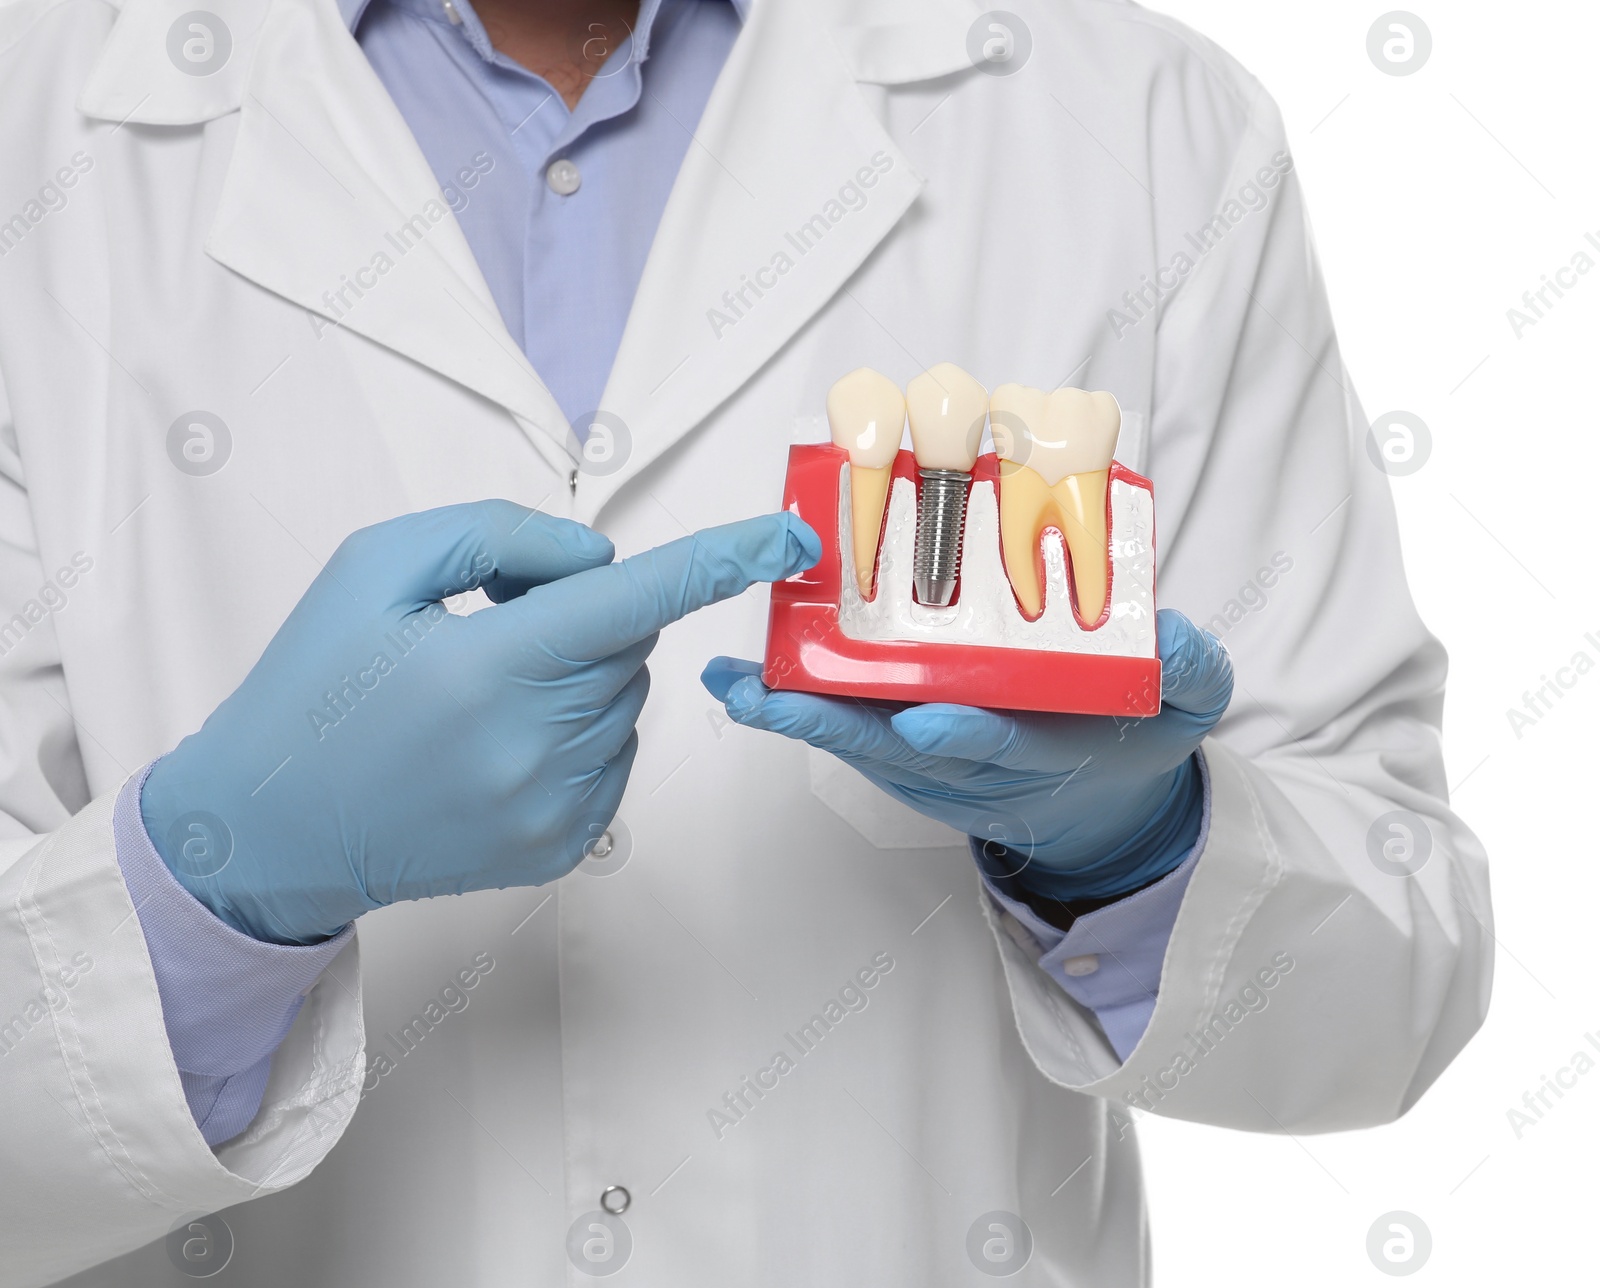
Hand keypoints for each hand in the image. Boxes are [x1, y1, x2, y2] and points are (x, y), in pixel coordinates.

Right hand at [142, 502, 819, 943]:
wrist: (269, 829)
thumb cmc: (315, 687)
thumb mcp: (376, 568)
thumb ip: (498, 536)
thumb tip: (599, 559)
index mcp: (489, 667)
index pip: (634, 599)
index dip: (721, 559)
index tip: (788, 538)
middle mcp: (536, 746)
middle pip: (628, 644)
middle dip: (580, 618)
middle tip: (492, 632)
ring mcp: (555, 807)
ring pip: (627, 700)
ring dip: (580, 677)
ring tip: (481, 696)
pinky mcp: (562, 847)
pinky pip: (616, 757)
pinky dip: (578, 733)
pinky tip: (498, 745)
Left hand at [702, 610, 1231, 899]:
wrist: (1103, 806)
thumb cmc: (1134, 738)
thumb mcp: (1187, 708)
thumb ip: (1189, 672)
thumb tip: (1173, 634)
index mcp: (1046, 753)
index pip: (1001, 745)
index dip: (964, 733)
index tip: (922, 718)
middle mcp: (979, 770)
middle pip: (900, 751)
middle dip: (835, 725)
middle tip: (769, 696)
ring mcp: (938, 773)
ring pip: (862, 747)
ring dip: (799, 718)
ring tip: (737, 684)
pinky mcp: (911, 765)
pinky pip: (853, 741)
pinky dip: (803, 715)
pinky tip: (754, 686)